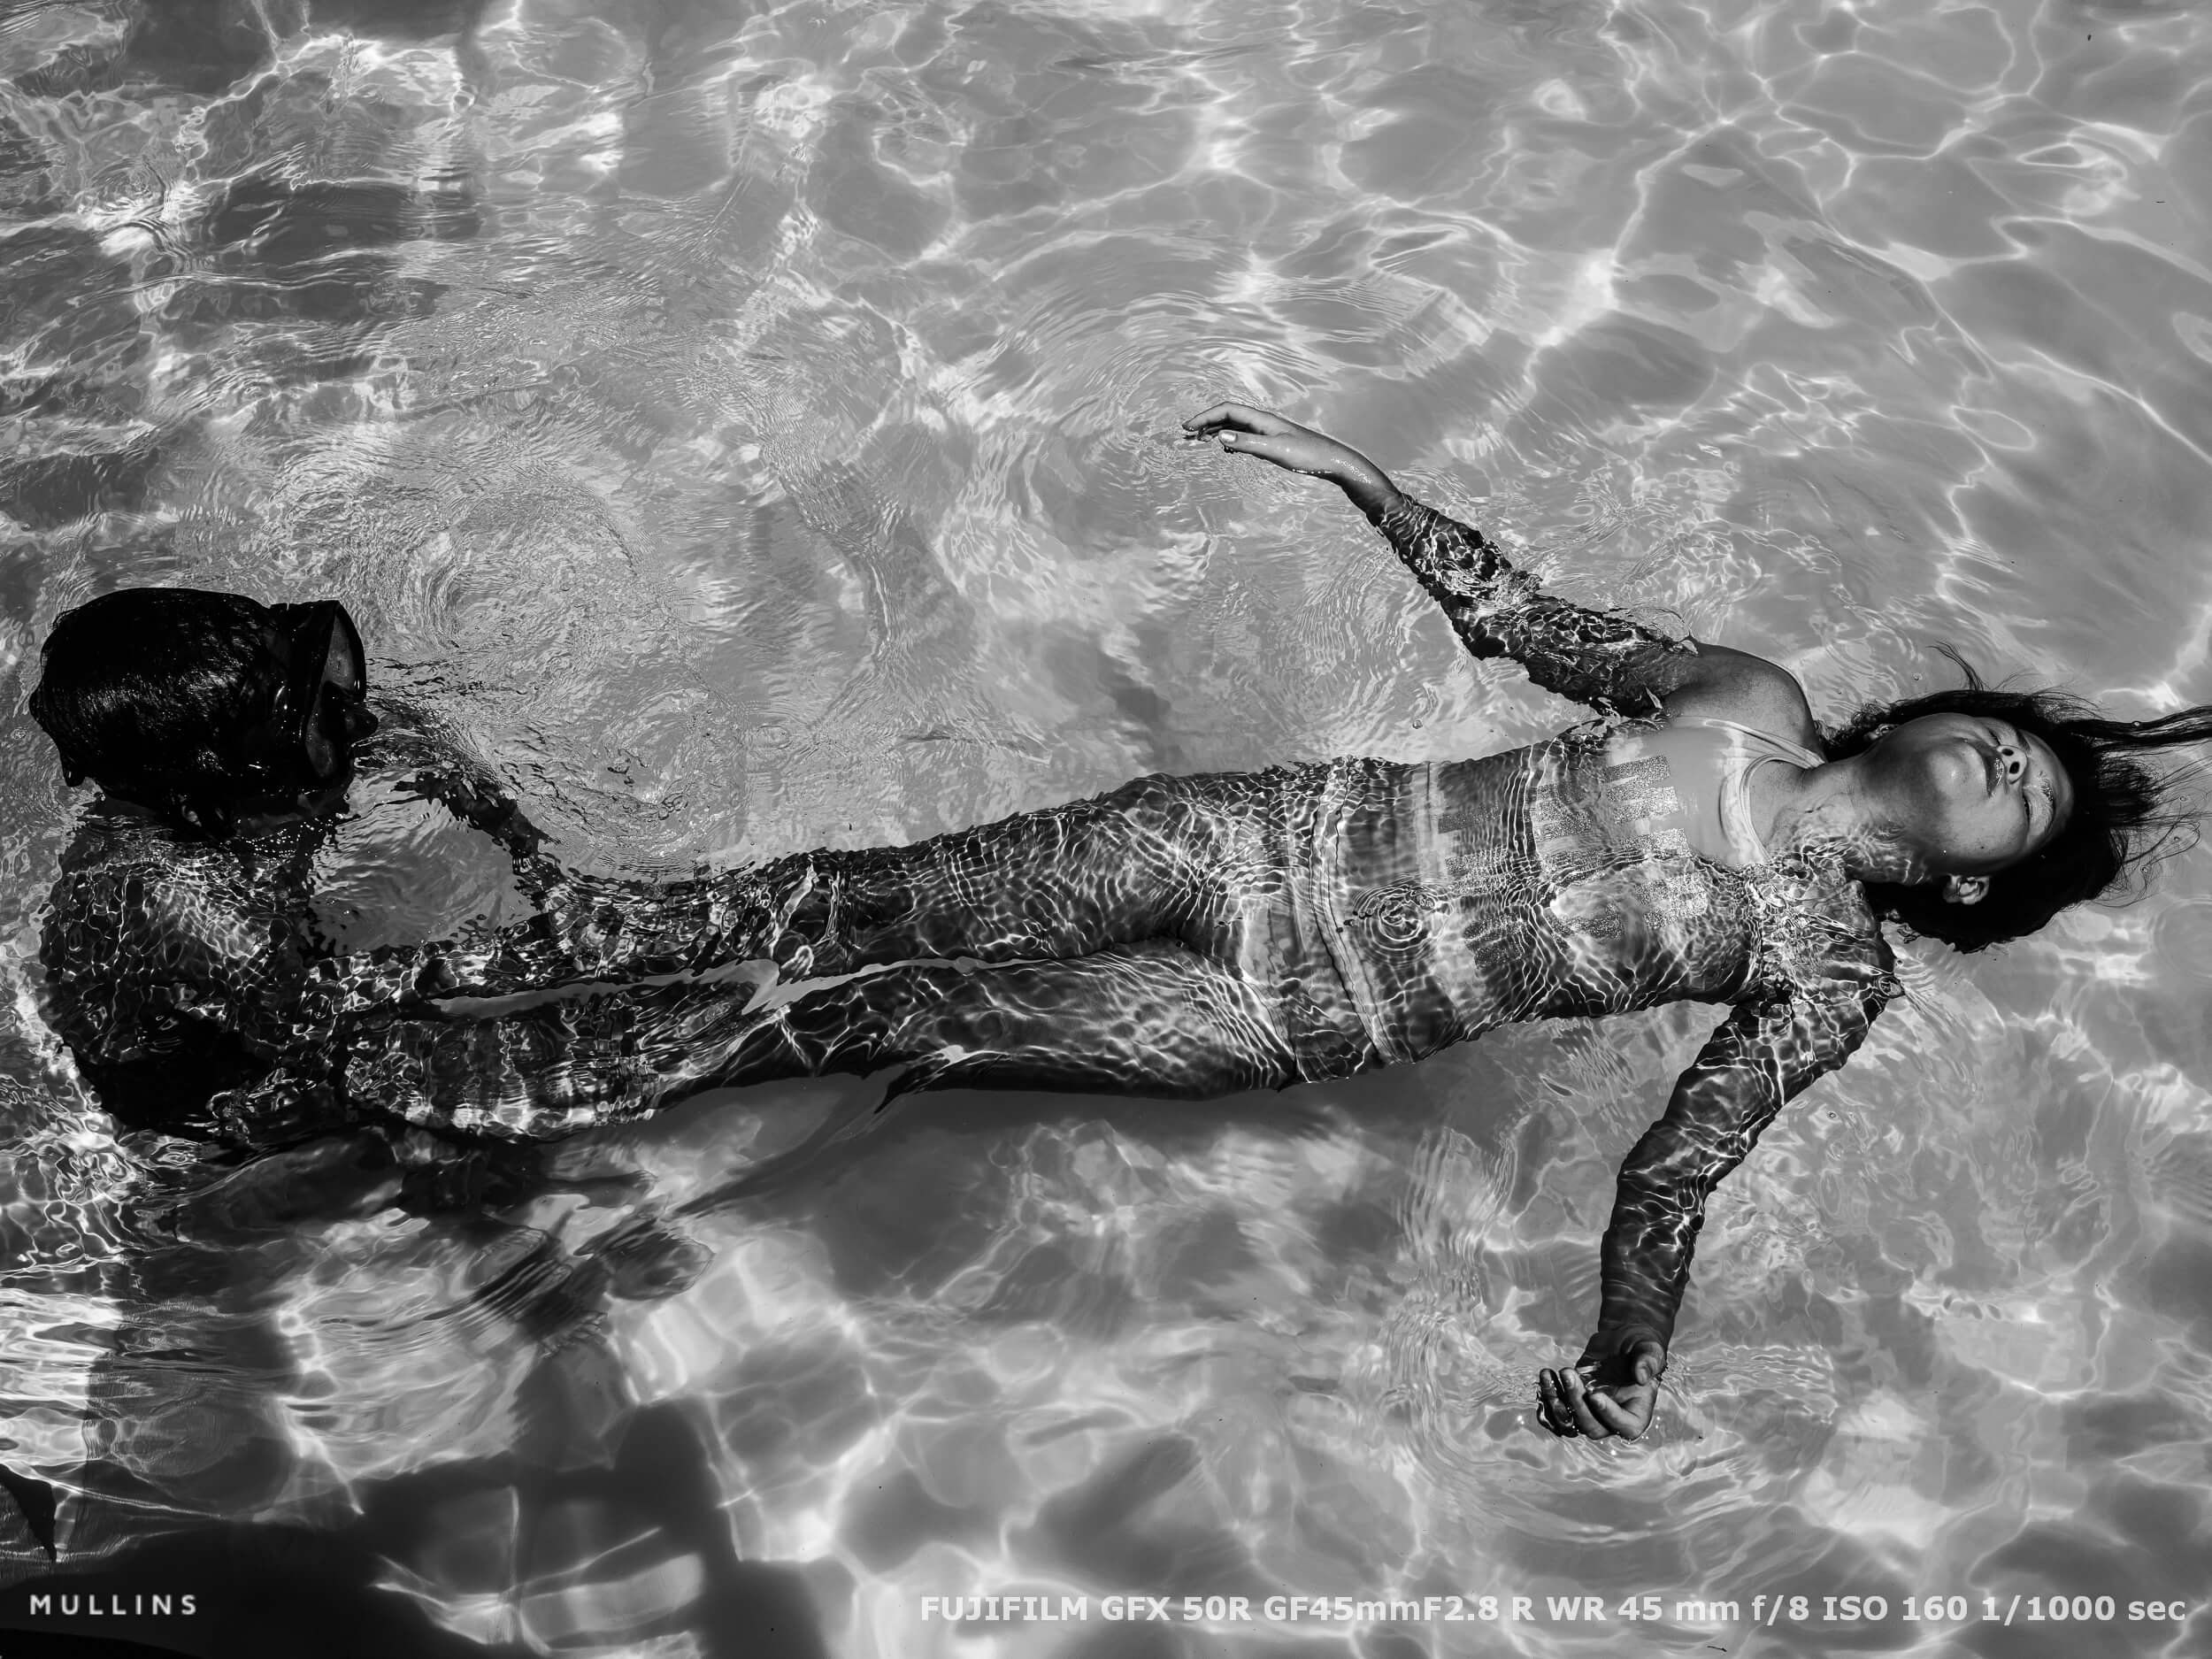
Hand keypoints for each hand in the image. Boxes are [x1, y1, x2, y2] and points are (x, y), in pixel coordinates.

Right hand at [1182, 403, 1398, 510]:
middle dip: (1205, 423)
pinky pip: (1243, 436)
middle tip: (1186, 437)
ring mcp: (1266, 431)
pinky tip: (1224, 448)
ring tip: (1198, 442)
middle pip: (1227, 416)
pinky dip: (1228, 439)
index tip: (1187, 429)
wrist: (1332, 461)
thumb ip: (1247, 443)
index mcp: (1262, 419)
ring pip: (1234, 426)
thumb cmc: (1307, 455)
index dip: (1204, 417)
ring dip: (1214, 431)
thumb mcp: (1275, 450)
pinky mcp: (1271, 442)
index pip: (1226, 411)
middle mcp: (1262, 422)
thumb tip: (1220, 436)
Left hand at [1537, 1332, 1666, 1440]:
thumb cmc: (1640, 1346)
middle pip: (1592, 1427)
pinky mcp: (1574, 1403)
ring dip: (1555, 1403)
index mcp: (1637, 1413)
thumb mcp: (1649, 1348)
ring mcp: (1591, 1413)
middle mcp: (1613, 1420)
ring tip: (1548, 1375)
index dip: (1609, 1415)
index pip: (1625, 1426)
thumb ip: (1648, 1361)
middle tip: (1568, 1373)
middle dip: (1576, 1402)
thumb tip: (1641, 1376)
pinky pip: (1556, 1412)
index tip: (1594, 1394)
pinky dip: (1547, 1399)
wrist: (1620, 1341)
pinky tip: (1545, 1377)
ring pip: (1569, 1423)